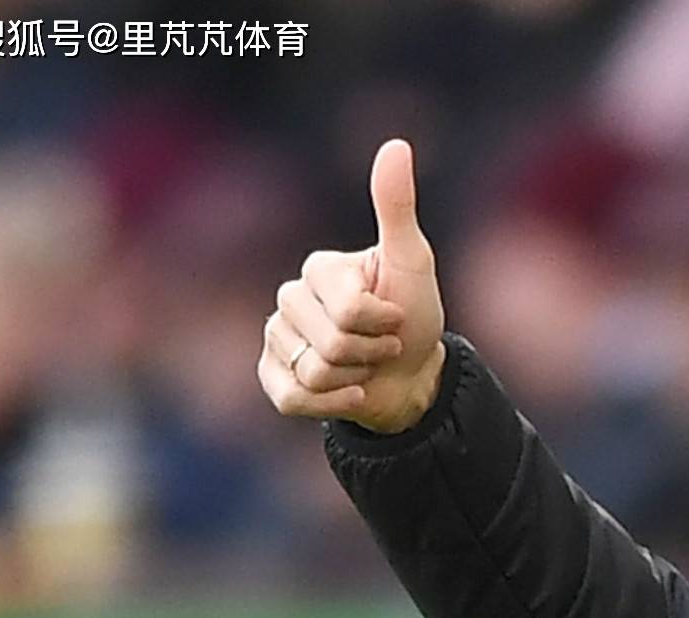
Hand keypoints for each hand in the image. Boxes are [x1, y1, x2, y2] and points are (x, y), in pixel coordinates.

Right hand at [260, 138, 446, 433]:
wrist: (413, 375)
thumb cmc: (415, 316)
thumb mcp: (413, 260)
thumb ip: (396, 206)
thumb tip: (396, 144)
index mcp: (318, 269)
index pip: (347, 308)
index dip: (383, 322)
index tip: (397, 317)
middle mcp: (290, 300)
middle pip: (330, 343)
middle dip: (370, 352)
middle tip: (382, 345)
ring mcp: (277, 339)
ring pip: (313, 372)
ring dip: (354, 377)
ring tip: (365, 366)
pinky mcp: (274, 379)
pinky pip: (291, 397)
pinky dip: (330, 403)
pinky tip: (350, 392)